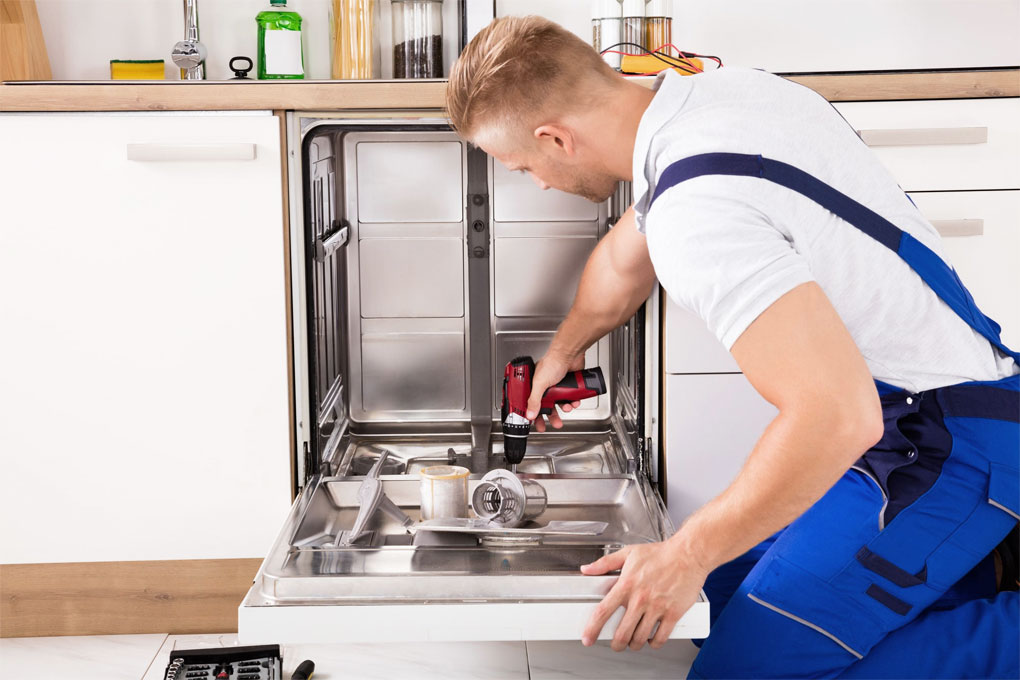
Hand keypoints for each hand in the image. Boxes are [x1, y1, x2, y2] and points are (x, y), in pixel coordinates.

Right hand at [526, 351, 585, 431]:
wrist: (570, 354)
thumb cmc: (552, 362)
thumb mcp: (540, 384)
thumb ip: (534, 400)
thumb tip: (530, 413)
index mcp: (534, 385)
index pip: (531, 403)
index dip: (534, 414)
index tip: (537, 424)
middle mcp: (545, 386)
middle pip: (547, 406)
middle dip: (552, 416)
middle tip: (555, 424)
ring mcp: (557, 386)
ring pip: (560, 403)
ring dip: (565, 407)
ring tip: (567, 408)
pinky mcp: (568, 385)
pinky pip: (570, 397)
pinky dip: (573, 401)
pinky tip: (574, 401)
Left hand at [580, 540, 707, 650]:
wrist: (688, 554)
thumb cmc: (661, 553)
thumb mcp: (629, 553)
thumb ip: (605, 563)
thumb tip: (587, 569)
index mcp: (627, 584)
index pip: (603, 611)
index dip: (593, 628)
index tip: (588, 638)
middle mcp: (640, 598)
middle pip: (622, 632)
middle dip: (616, 644)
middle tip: (616, 644)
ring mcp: (657, 607)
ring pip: (640, 638)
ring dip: (635, 644)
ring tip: (634, 641)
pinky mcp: (673, 613)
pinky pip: (661, 637)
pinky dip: (654, 643)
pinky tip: (652, 640)